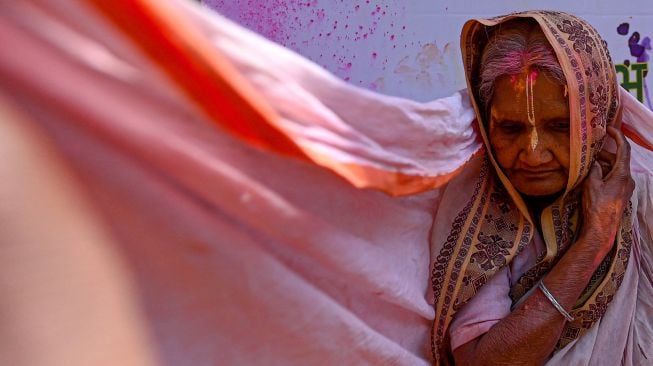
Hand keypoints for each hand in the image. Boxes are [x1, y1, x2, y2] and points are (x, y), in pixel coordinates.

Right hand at [581, 126, 634, 251]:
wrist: (601, 227)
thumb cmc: (597, 205)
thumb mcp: (592, 184)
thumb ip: (594, 169)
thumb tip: (594, 161)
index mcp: (623, 174)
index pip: (623, 149)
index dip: (617, 136)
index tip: (609, 128)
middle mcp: (628, 179)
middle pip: (618, 159)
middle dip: (604, 153)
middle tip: (590, 149)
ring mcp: (626, 187)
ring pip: (615, 169)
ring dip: (603, 164)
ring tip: (588, 163)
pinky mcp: (621, 194)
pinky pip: (614, 178)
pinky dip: (605, 173)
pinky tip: (593, 176)